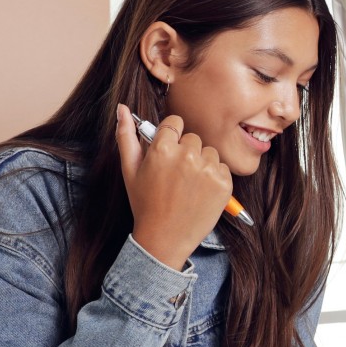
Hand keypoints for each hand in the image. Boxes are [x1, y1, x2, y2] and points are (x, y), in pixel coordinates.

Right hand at [116, 104, 233, 269]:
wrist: (165, 238)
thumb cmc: (145, 203)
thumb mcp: (129, 170)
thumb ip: (126, 136)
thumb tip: (122, 108)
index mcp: (162, 148)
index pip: (175, 123)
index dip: (171, 137)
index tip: (168, 153)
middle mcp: (187, 155)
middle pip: (193, 138)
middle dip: (186, 152)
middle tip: (175, 176)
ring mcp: (207, 169)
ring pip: (209, 152)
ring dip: (201, 164)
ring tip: (188, 186)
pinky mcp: (224, 183)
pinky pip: (222, 168)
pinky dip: (214, 178)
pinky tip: (200, 193)